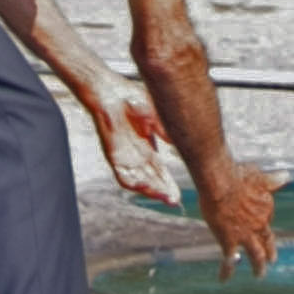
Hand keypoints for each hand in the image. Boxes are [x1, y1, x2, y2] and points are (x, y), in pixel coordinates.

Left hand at [92, 90, 177, 206]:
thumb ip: (166, 132)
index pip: (159, 171)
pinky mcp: (113, 155)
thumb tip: (181, 143)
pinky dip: (132, 182)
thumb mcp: (156, 117)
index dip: (168, 183)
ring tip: (163, 197)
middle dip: (162, 191)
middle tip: (175, 201)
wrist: (111, 91)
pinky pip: (122, 174)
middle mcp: (135, 156)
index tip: (178, 195)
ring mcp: (124, 157)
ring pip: (138, 181)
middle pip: (151, 180)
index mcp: (146, 148)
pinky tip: (143, 187)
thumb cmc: (132, 99)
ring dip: (150, 190)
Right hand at [200, 160, 277, 279]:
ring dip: (258, 266)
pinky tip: (223, 280)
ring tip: (259, 274)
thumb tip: (286, 176)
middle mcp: (259, 224)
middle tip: (271, 260)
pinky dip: (227, 272)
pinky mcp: (229, 242)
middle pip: (267, 241)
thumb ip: (272, 180)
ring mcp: (245, 235)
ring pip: (256, 255)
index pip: (265, 218)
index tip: (259, 223)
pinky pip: (229, 262)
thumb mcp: (259, 176)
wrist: (221, 183)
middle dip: (270, 251)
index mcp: (266, 208)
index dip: (261, 221)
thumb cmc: (238, 175)